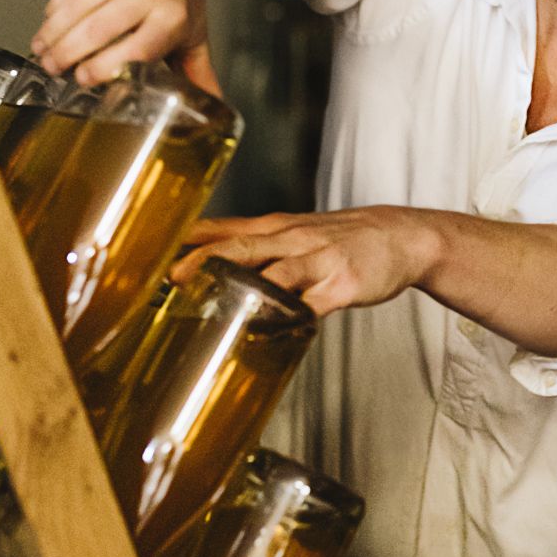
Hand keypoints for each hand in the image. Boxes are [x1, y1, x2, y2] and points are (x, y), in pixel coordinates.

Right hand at [32, 0, 219, 93]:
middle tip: (53, 68)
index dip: (105, 67)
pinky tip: (51, 19)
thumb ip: (198, 70)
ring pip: (78, 6)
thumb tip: (215, 108)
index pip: (137, 50)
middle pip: (99, 29)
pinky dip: (56, 5)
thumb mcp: (195, 26)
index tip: (83, 79)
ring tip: (44, 49)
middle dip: (68, 54)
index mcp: (175, 15)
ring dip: (53, 32)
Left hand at [172, 207, 439, 316]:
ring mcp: (320, 261)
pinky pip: (313, 304)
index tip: (154, 250)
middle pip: (242, 247)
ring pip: (276, 272)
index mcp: (276, 227)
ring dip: (244, 288)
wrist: (403, 235)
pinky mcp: (344, 285)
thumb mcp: (294, 230)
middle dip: (205, 261)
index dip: (190, 239)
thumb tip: (203, 261)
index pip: (225, 228)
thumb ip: (254, 246)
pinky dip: (290, 316)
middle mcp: (293, 239)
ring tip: (213, 304)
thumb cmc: (341, 237)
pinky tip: (272, 329)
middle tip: (172, 276)